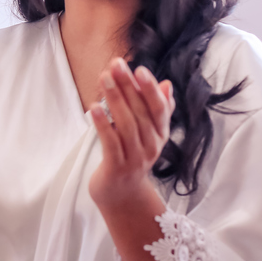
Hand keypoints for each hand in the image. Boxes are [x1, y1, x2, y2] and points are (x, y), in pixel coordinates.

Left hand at [88, 58, 173, 207]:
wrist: (121, 195)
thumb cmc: (131, 156)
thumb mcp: (147, 133)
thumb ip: (157, 109)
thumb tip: (167, 83)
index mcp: (160, 134)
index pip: (159, 108)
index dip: (150, 89)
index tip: (139, 69)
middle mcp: (152, 146)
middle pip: (141, 112)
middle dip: (128, 86)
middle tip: (116, 65)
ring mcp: (135, 158)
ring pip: (127, 124)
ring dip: (115, 99)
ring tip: (104, 79)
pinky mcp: (117, 168)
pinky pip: (111, 143)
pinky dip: (103, 124)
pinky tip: (93, 108)